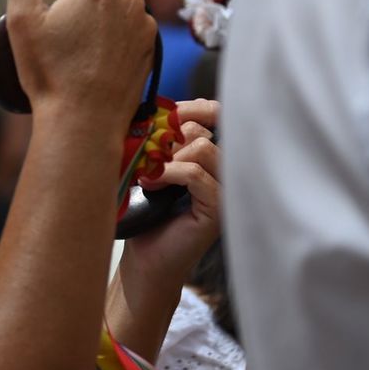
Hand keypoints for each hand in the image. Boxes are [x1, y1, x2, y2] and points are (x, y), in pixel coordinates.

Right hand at [0, 0, 154, 130]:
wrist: (83, 122)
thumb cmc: (50, 72)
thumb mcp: (23, 18)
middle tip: (54, 30)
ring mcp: (143, 24)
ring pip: (112, 6)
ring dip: (93, 17)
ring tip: (74, 50)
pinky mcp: (150, 48)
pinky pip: (127, 29)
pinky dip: (110, 38)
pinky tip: (93, 63)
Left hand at [126, 99, 222, 289]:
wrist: (144, 261)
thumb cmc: (145, 215)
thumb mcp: (152, 167)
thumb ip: (161, 140)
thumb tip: (156, 109)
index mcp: (211, 157)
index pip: (214, 115)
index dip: (190, 108)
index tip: (163, 116)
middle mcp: (223, 172)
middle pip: (203, 130)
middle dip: (168, 138)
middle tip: (145, 156)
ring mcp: (224, 191)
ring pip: (203, 148)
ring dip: (168, 157)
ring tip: (146, 175)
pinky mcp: (216, 209)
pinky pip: (196, 174)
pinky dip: (169, 174)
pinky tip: (150, 183)